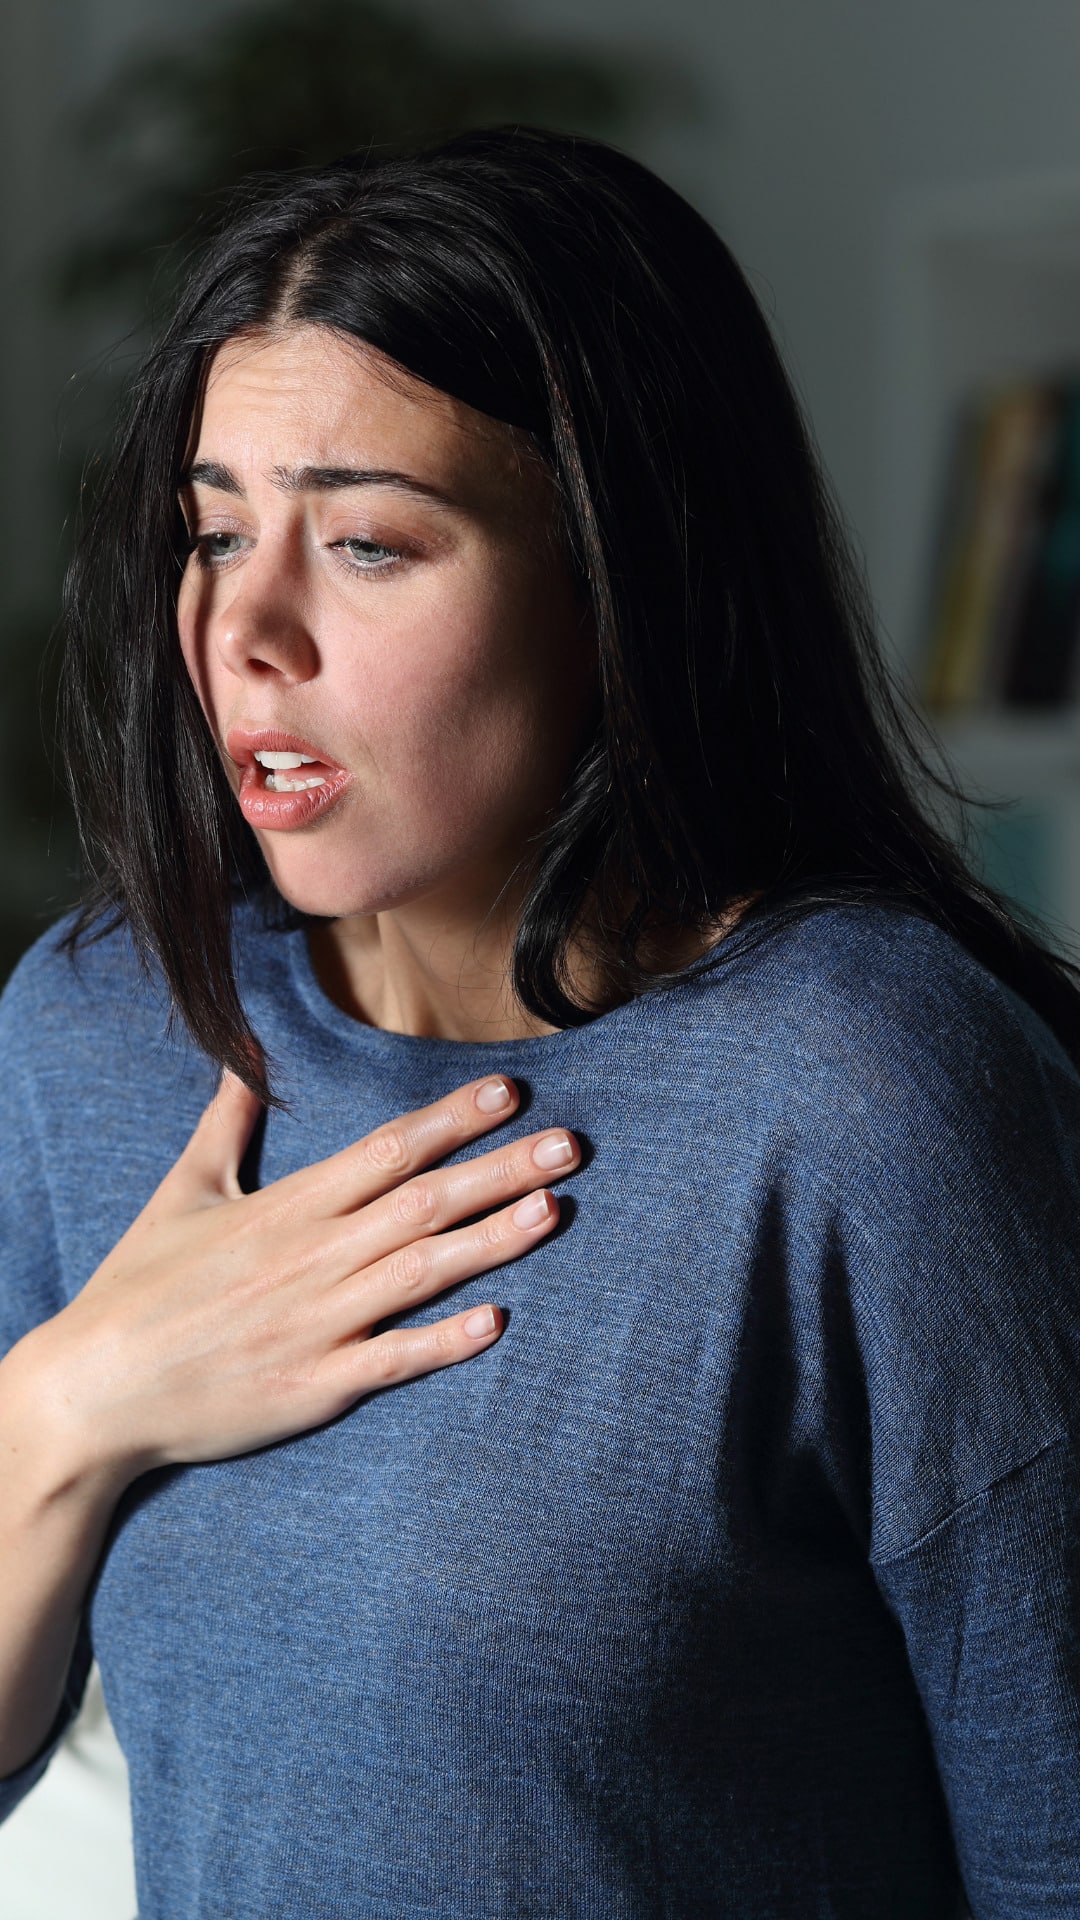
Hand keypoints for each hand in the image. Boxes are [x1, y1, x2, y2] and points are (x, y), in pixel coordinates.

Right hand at [29, 1072, 577, 1480]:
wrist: (95, 1388)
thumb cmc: (138, 1287)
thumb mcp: (182, 1191)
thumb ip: (226, 1124)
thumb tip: (248, 1061)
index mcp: (288, 1207)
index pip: (386, 1150)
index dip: (452, 1120)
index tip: (510, 1094)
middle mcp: (313, 1258)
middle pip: (423, 1203)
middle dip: (501, 1170)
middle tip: (571, 1145)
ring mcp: (318, 1324)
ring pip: (422, 1273)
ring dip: (492, 1241)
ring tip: (554, 1209)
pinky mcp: (315, 1385)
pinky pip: (392, 1361)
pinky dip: (443, 1342)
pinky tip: (496, 1322)